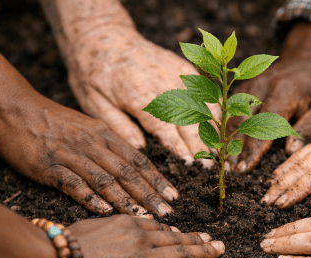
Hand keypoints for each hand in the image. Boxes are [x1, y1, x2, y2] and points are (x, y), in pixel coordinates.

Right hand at [0, 97, 177, 216]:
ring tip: (143, 218)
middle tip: (166, 213)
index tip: (174, 196)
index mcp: (104, 134)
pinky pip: (74, 184)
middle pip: (127, 172)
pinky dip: (91, 198)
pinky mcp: (49, 167)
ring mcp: (71, 155)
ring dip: (126, 201)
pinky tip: (105, 212)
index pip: (138, 160)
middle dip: (149, 194)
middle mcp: (92, 144)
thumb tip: (134, 163)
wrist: (15, 109)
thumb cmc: (54, 122)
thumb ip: (110, 145)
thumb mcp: (88, 127)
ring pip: (105, 180)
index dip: (157, 179)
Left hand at [66, 22, 220, 165]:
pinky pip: (205, 91)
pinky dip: (213, 110)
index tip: (191, 165)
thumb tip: (141, 149)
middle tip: (209, 167)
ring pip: (203, 105)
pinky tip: (216, 127)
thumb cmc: (94, 73)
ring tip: (216, 151)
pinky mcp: (183, 68)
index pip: (166, 127)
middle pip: (190, 119)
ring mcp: (176, 73)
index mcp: (139, 94)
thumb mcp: (93, 101)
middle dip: (201, 144)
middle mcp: (163, 83)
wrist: (104, 36)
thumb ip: (118, 126)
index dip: (180, 148)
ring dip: (212, 129)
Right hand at [225, 23, 310, 172]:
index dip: (253, 149)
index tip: (245, 168)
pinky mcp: (244, 89)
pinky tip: (224, 146)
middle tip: (230, 171)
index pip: (264, 125)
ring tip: (224, 163)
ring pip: (232, 116)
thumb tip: (290, 152)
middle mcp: (261, 87)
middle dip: (235, 148)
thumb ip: (310, 129)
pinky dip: (226, 129)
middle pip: (242, 122)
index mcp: (283, 92)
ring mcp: (249, 86)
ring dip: (227, 140)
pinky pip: (230, 111)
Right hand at [262, 108, 310, 207]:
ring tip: (267, 188)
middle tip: (264, 201)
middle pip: (303, 165)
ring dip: (282, 173)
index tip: (280, 205)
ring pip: (301, 156)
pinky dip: (291, 161)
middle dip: (282, 184)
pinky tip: (282, 169)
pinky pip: (308, 149)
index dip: (297, 191)